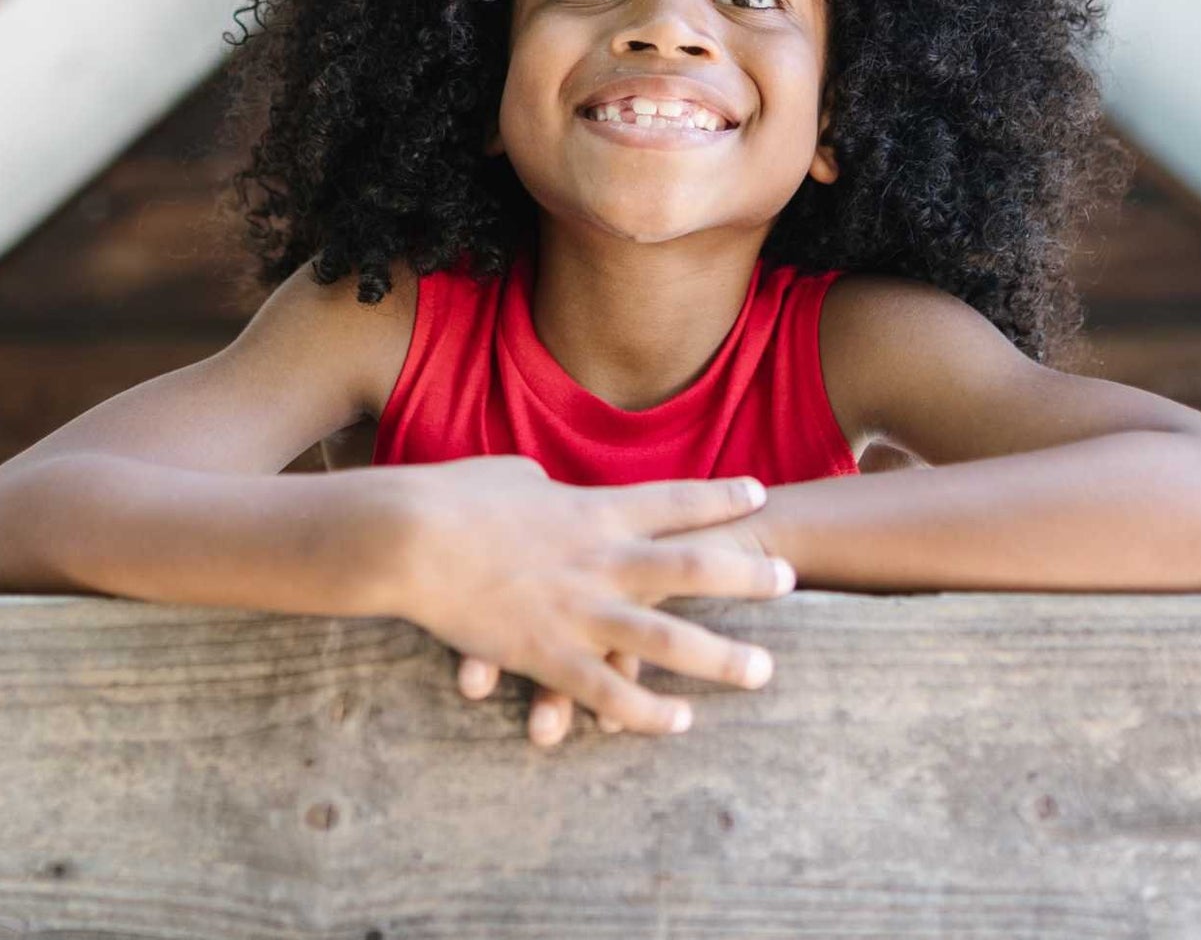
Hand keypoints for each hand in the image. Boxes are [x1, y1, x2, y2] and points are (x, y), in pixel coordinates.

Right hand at [369, 456, 794, 746]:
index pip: (673, 500)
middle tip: (791, 580)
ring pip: (667, 638)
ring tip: (764, 671)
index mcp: (591, 508)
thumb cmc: (450, 497)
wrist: (409, 537)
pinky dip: (649, 711)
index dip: (721, 498)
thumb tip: (548, 486)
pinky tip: (681, 723)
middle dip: (746, 575)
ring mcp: (579, 610)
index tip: (761, 494)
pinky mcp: (548, 656)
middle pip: (692, 566)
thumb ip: (542, 486)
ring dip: (721, 657)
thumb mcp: (508, 476)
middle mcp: (600, 559)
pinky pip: (609, 692)